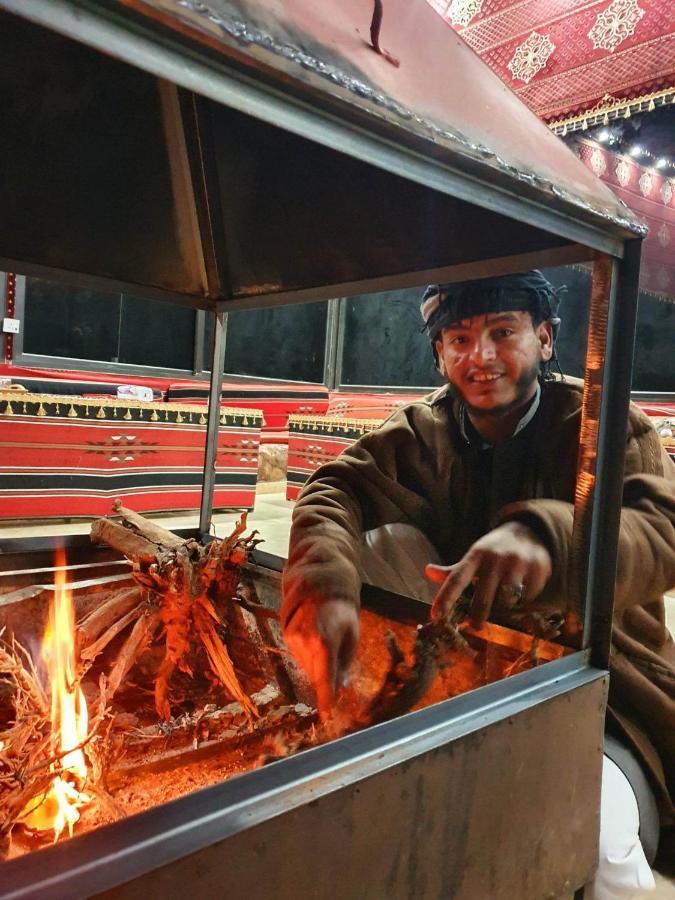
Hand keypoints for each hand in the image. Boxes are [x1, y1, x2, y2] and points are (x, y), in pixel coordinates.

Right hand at [282, 598, 358, 715]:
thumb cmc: (342, 608)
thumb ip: (344, 661)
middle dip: (325, 676)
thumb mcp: (351, 634)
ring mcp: (292, 637)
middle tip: (336, 663)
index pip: (324, 678)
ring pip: (306, 665)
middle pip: (315, 674)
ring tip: (326, 638)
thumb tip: (339, 686)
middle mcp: (305, 640)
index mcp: (325, 641)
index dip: (326, 698)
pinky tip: (315, 633)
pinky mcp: (285, 633)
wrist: (318, 579)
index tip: (327, 715)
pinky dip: (308, 651)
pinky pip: (299, 654)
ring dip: (317, 661)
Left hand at [425, 522, 551, 627]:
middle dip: (478, 616)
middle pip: (483, 599)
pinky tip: (523, 586)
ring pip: (506, 601)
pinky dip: (522, 599)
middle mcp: (496, 558)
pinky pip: (527, 598)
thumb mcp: (474, 556)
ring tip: (504, 594)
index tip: (435, 617)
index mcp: (476, 555)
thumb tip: (428, 572)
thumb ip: (454, 570)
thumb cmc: (495, 550)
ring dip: (503, 604)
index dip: (445, 598)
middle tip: (475, 625)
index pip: (457, 579)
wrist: (530, 532)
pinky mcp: (537, 569)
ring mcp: (518, 563)